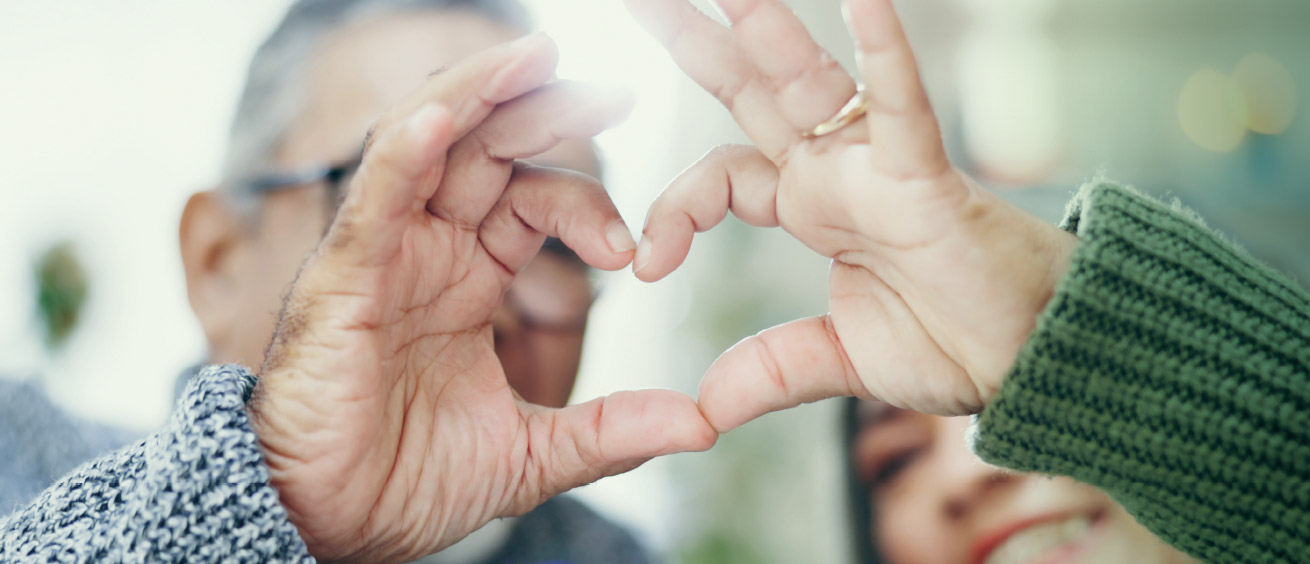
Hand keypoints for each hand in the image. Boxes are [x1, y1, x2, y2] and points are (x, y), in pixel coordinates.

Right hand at [249, 35, 716, 562]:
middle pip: (488, 150)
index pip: (532, 200)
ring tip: (538, 56)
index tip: (632, 252)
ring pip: (429, 145)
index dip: (587, 206)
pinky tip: (445, 117)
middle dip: (548, 112)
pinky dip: (406, 154)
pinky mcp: (342, 277)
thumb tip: (702, 423)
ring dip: (480, 96)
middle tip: (615, 93)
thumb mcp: (530, 454)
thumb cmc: (409, 481)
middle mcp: (427, 250)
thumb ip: (611, 431)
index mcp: (470, 277)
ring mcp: (384, 255)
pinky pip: (373, 198)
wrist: (325, 526)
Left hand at [625, 0, 1077, 426]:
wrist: (1031, 361)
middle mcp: (835, 173)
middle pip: (749, 93)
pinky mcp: (927, 178)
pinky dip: (886, 55)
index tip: (644, 268)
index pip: (721, 176)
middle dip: (697, 43)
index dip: (673, 209)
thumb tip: (702, 411)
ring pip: (809, 81)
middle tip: (640, 0)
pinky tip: (864, 1)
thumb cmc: (952, 344)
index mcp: (810, 207)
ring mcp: (877, 168)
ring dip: (765, 27)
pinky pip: (904, 106)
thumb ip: (772, 372)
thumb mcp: (840, 362)